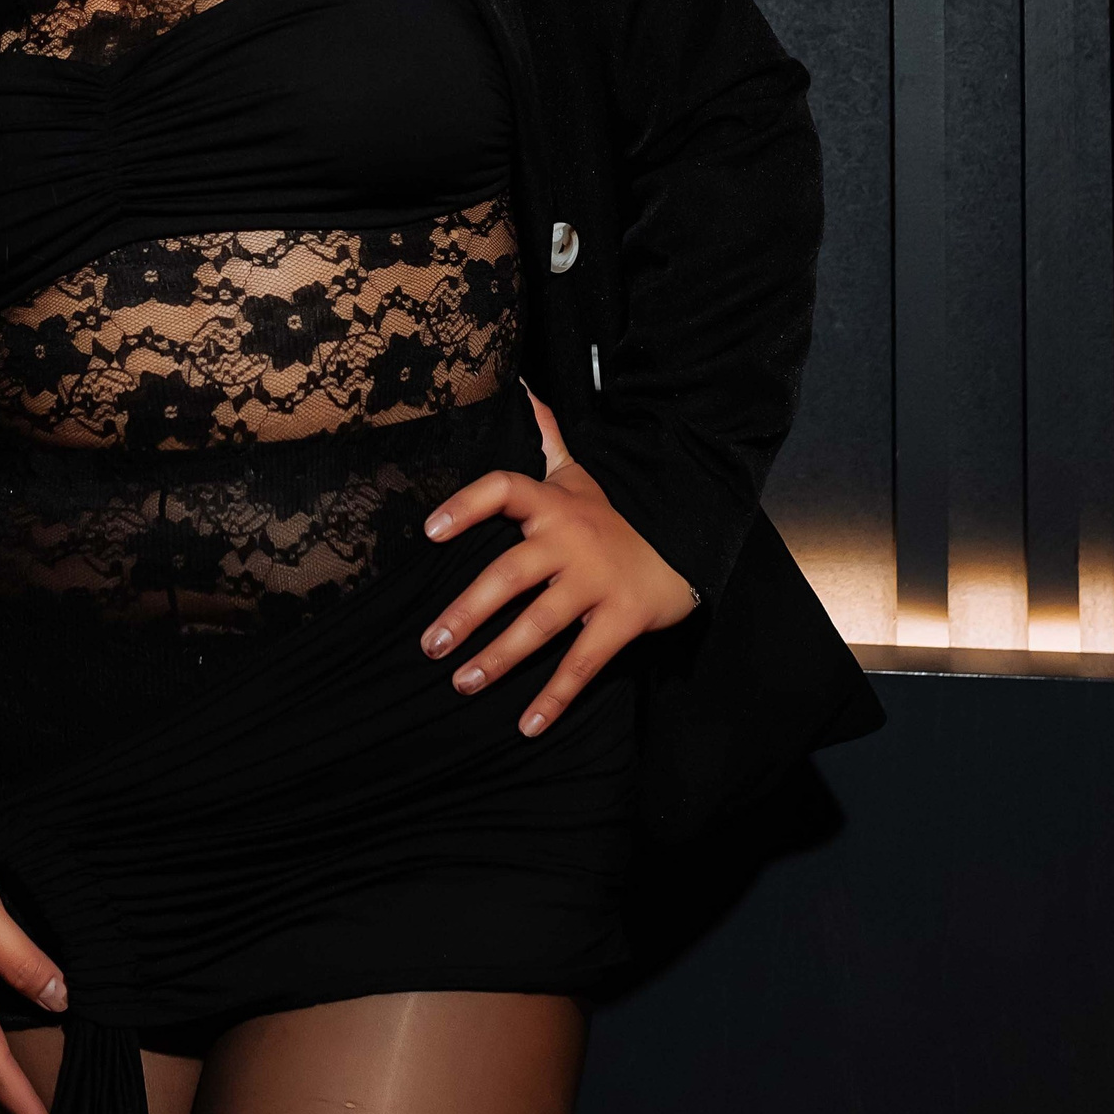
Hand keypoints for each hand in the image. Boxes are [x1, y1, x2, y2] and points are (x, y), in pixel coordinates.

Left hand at [418, 387, 698, 737]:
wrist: (683, 550)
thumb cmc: (612, 517)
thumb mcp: (578, 475)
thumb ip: (545, 438)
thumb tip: (523, 388)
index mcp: (553, 504)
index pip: (504, 489)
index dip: (467, 506)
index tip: (430, 532)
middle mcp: (570, 541)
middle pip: (508, 575)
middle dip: (466, 613)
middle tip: (430, 644)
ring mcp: (596, 584)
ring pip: (539, 625)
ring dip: (497, 659)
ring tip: (461, 684)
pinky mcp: (620, 622)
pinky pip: (581, 664)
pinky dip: (554, 698)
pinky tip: (526, 725)